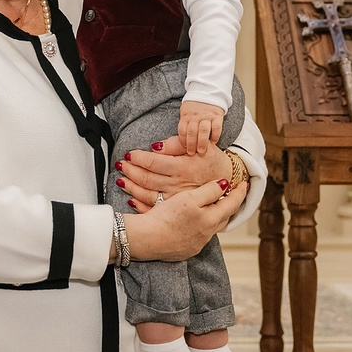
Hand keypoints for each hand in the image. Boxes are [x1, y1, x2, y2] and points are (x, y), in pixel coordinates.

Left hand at [116, 138, 242, 212]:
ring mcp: (177, 198)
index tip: (129, 154)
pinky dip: (141, 204)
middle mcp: (178, 184)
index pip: (153, 162)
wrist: (230, 180)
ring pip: (148, 194)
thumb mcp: (199, 146)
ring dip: (132, 187)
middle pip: (147, 178)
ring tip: (121, 179)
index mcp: (182, 167)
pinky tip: (132, 198)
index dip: (138, 158)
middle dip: (131, 171)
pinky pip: (156, 208)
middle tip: (121, 165)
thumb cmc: (212, 161)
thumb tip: (155, 147)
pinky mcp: (177, 208)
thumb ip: (176, 144)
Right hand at [122, 178, 238, 261]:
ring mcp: (196, 244)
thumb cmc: (166, 217)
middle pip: (223, 217)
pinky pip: (198, 237)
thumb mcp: (189, 198)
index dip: (239, 193)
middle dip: (228, 206)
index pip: (231, 204)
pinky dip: (199, 227)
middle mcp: (207, 234)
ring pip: (210, 228)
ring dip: (213, 217)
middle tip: (231, 195)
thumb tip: (225, 185)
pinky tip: (191, 222)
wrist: (146, 239)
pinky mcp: (185, 251)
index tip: (244, 184)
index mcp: (210, 219)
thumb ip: (209, 191)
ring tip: (211, 207)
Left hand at [177, 101, 223, 155]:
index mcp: (186, 115)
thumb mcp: (185, 112)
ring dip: (202, 142)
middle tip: (192, 153)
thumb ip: (184, 124)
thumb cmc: (195, 106)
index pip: (182, 130)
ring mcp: (207, 116)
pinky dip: (215, 136)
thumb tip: (178, 138)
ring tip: (202, 151)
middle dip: (191, 144)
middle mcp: (196, 116)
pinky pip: (216, 127)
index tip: (184, 149)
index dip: (183, 141)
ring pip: (203, 130)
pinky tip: (213, 142)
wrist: (208, 92)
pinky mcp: (217, 116)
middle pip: (192, 132)